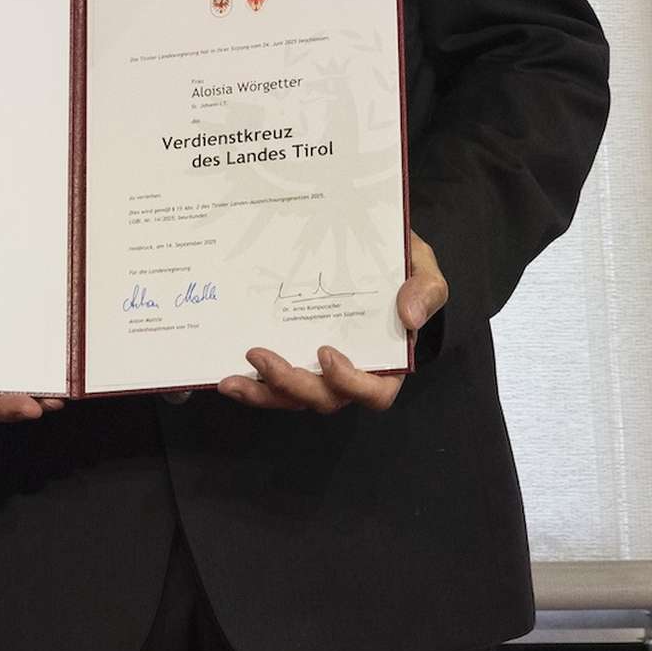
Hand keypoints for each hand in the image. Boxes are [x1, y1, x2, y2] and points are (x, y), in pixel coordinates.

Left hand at [217, 232, 448, 413]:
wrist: (368, 251)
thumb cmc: (401, 266)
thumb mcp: (422, 268)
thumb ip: (425, 289)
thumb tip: (410, 317)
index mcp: (385, 359)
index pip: (374, 392)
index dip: (351, 383)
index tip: (327, 352)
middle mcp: (348, 372)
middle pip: (323, 399)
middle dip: (291, 384)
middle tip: (259, 354)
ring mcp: (316, 368)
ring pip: (291, 398)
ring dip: (262, 393)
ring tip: (231, 380)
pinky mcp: (290, 356)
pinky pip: (271, 382)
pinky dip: (251, 383)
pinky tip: (225, 375)